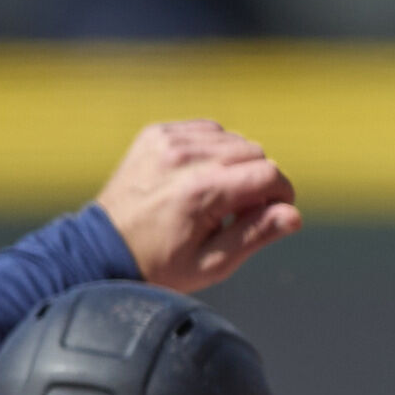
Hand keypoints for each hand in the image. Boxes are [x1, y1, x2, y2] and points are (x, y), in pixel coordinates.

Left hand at [95, 119, 299, 291]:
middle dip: (256, 181)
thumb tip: (293, 214)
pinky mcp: (156, 134)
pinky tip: (198, 176)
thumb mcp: (212, 264)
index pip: (269, 173)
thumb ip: (256, 235)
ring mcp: (167, 141)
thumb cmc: (158, 265)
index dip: (281, 194)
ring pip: (232, 139)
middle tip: (234, 213)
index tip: (270, 214)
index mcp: (201, 191)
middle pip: (254, 152)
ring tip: (214, 196)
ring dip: (234, 164)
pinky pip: (206, 130)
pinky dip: (212, 150)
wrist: (102, 250)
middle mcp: (184, 158)